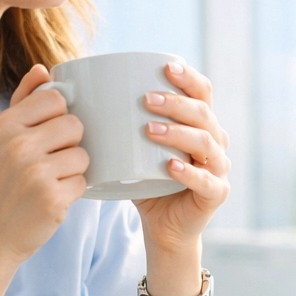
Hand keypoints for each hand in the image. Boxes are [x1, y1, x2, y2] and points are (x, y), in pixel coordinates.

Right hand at [0, 65, 88, 271]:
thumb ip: (22, 103)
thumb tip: (43, 69)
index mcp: (3, 126)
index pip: (54, 98)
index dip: (60, 116)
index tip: (48, 134)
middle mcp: (17, 146)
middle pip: (74, 125)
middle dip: (70, 144)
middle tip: (50, 163)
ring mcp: (34, 173)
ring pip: (83, 155)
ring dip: (74, 170)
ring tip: (50, 182)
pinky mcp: (52, 199)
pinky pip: (84, 183)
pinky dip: (73, 193)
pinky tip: (51, 200)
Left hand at [134, 61, 229, 255]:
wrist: (164, 227)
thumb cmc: (148, 183)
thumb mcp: (135, 150)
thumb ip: (120, 125)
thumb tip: (75, 96)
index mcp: (201, 124)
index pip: (202, 92)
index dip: (188, 78)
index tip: (165, 67)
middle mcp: (215, 142)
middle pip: (204, 113)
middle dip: (176, 103)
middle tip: (146, 99)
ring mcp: (219, 168)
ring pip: (206, 142)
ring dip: (178, 132)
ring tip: (150, 129)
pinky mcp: (216, 194)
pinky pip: (207, 180)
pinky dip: (188, 172)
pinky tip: (170, 165)